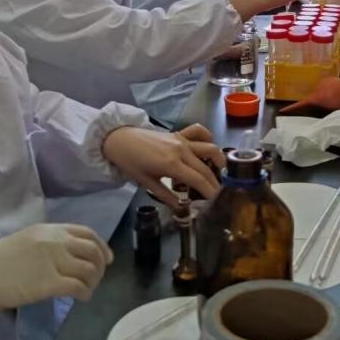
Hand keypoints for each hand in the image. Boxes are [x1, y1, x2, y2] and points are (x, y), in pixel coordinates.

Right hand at [0, 223, 112, 314]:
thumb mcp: (26, 240)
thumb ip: (49, 244)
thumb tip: (67, 256)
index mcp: (49, 229)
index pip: (86, 232)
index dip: (101, 246)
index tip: (106, 258)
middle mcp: (56, 241)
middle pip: (93, 250)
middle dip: (100, 266)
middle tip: (95, 278)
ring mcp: (54, 261)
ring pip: (90, 269)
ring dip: (93, 281)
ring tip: (86, 290)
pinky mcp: (50, 283)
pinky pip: (79, 286)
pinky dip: (85, 293)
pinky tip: (80, 298)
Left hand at [102, 126, 225, 202]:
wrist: (120, 139)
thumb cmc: (131, 163)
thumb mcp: (147, 184)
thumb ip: (167, 196)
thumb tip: (183, 208)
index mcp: (172, 164)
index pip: (199, 180)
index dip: (211, 192)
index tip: (218, 202)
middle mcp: (181, 150)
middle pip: (206, 168)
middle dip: (216, 183)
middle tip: (220, 195)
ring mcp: (182, 140)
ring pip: (209, 147)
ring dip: (218, 160)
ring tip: (219, 173)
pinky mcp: (180, 133)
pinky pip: (199, 131)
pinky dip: (207, 138)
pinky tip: (207, 150)